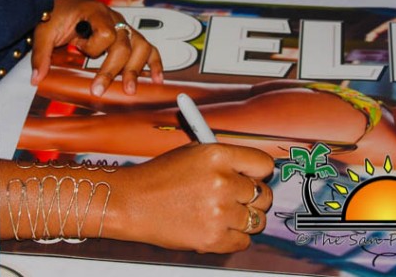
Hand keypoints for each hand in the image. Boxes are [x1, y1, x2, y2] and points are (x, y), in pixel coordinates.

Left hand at [30, 0, 163, 95]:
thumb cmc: (57, 11)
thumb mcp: (44, 31)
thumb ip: (41, 54)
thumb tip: (37, 80)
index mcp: (95, 13)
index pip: (105, 33)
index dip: (93, 47)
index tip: (78, 49)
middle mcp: (114, 18)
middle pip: (124, 44)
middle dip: (113, 70)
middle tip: (99, 90)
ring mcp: (123, 25)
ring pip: (140, 46)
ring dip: (137, 69)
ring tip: (130, 89)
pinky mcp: (127, 34)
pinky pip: (147, 46)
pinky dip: (154, 62)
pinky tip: (156, 78)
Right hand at [107, 143, 273, 252]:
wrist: (131, 203)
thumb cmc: (159, 177)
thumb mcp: (191, 153)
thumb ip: (224, 159)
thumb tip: (252, 169)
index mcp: (217, 155)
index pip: (263, 164)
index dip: (258, 172)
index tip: (253, 177)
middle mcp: (222, 182)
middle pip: (264, 195)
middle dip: (253, 198)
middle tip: (236, 198)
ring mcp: (219, 212)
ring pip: (257, 220)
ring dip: (243, 219)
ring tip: (220, 213)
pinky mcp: (214, 239)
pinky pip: (244, 241)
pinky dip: (232, 237)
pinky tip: (213, 226)